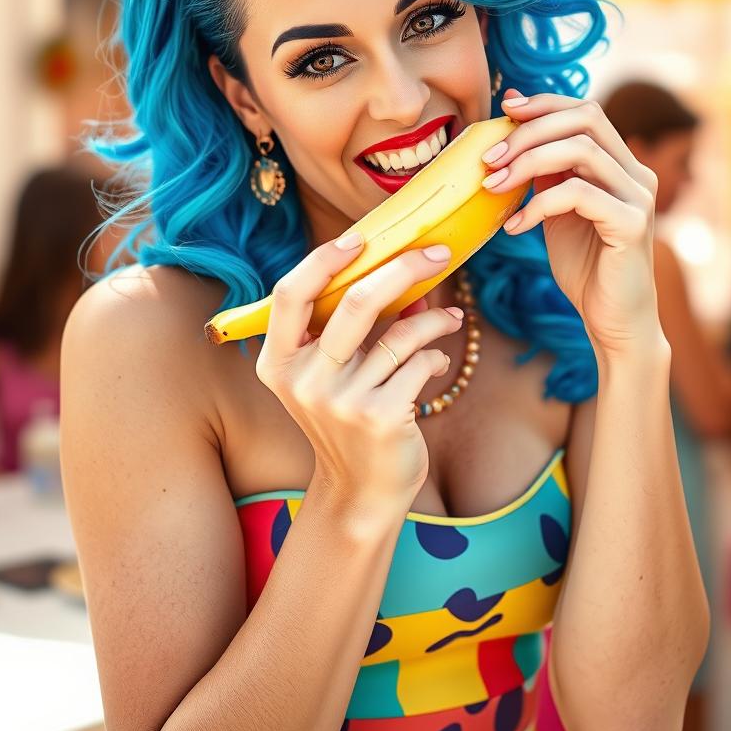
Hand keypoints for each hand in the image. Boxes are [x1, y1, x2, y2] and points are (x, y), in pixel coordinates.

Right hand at [254, 237, 463, 517]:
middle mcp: (304, 380)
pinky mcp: (380, 417)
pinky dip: (435, 356)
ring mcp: (341, 401)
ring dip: (435, 319)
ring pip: (400, 333)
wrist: (360, 492)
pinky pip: (420, 363)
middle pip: (354, 301)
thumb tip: (403, 273)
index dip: (324, 260)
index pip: (290, 293)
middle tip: (436, 254)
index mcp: (278, 362)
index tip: (360, 239)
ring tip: (452, 319)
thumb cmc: (347, 420)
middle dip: (403, 268)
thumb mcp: (329, 375)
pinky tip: (436, 364)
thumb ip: (349, 328)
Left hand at [480, 89, 661, 355]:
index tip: (505, 110)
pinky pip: (578, 195)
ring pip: (581, 151)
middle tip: (489, 158)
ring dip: (527, 163)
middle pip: (585, 119)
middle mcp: (636, 173)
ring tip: (494, 187)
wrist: (612, 322)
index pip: (586, 110)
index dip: (545, 103)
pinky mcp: (632, 225)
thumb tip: (513, 128)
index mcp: (620, 164)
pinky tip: (515, 227)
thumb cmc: (585, 267)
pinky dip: (538, 205)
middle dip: (530, 131)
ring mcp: (638, 197)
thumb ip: (545, 173)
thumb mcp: (557, 211)